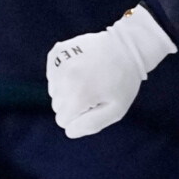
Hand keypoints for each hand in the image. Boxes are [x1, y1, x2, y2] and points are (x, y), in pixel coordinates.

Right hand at [47, 5, 175, 137]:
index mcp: (78, 96)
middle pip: (57, 106)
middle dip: (73, 104)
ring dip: (68, 89)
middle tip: (94, 90)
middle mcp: (64, 79)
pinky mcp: (56, 53)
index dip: (79, 117)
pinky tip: (81, 68)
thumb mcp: (116, 110)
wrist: (125, 47)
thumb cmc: (123, 83)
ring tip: (89, 79)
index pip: (62, 121)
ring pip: (54, 91)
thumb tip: (68, 131)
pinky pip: (52, 75)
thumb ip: (91, 125)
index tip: (94, 105)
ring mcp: (59, 64)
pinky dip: (64, 75)